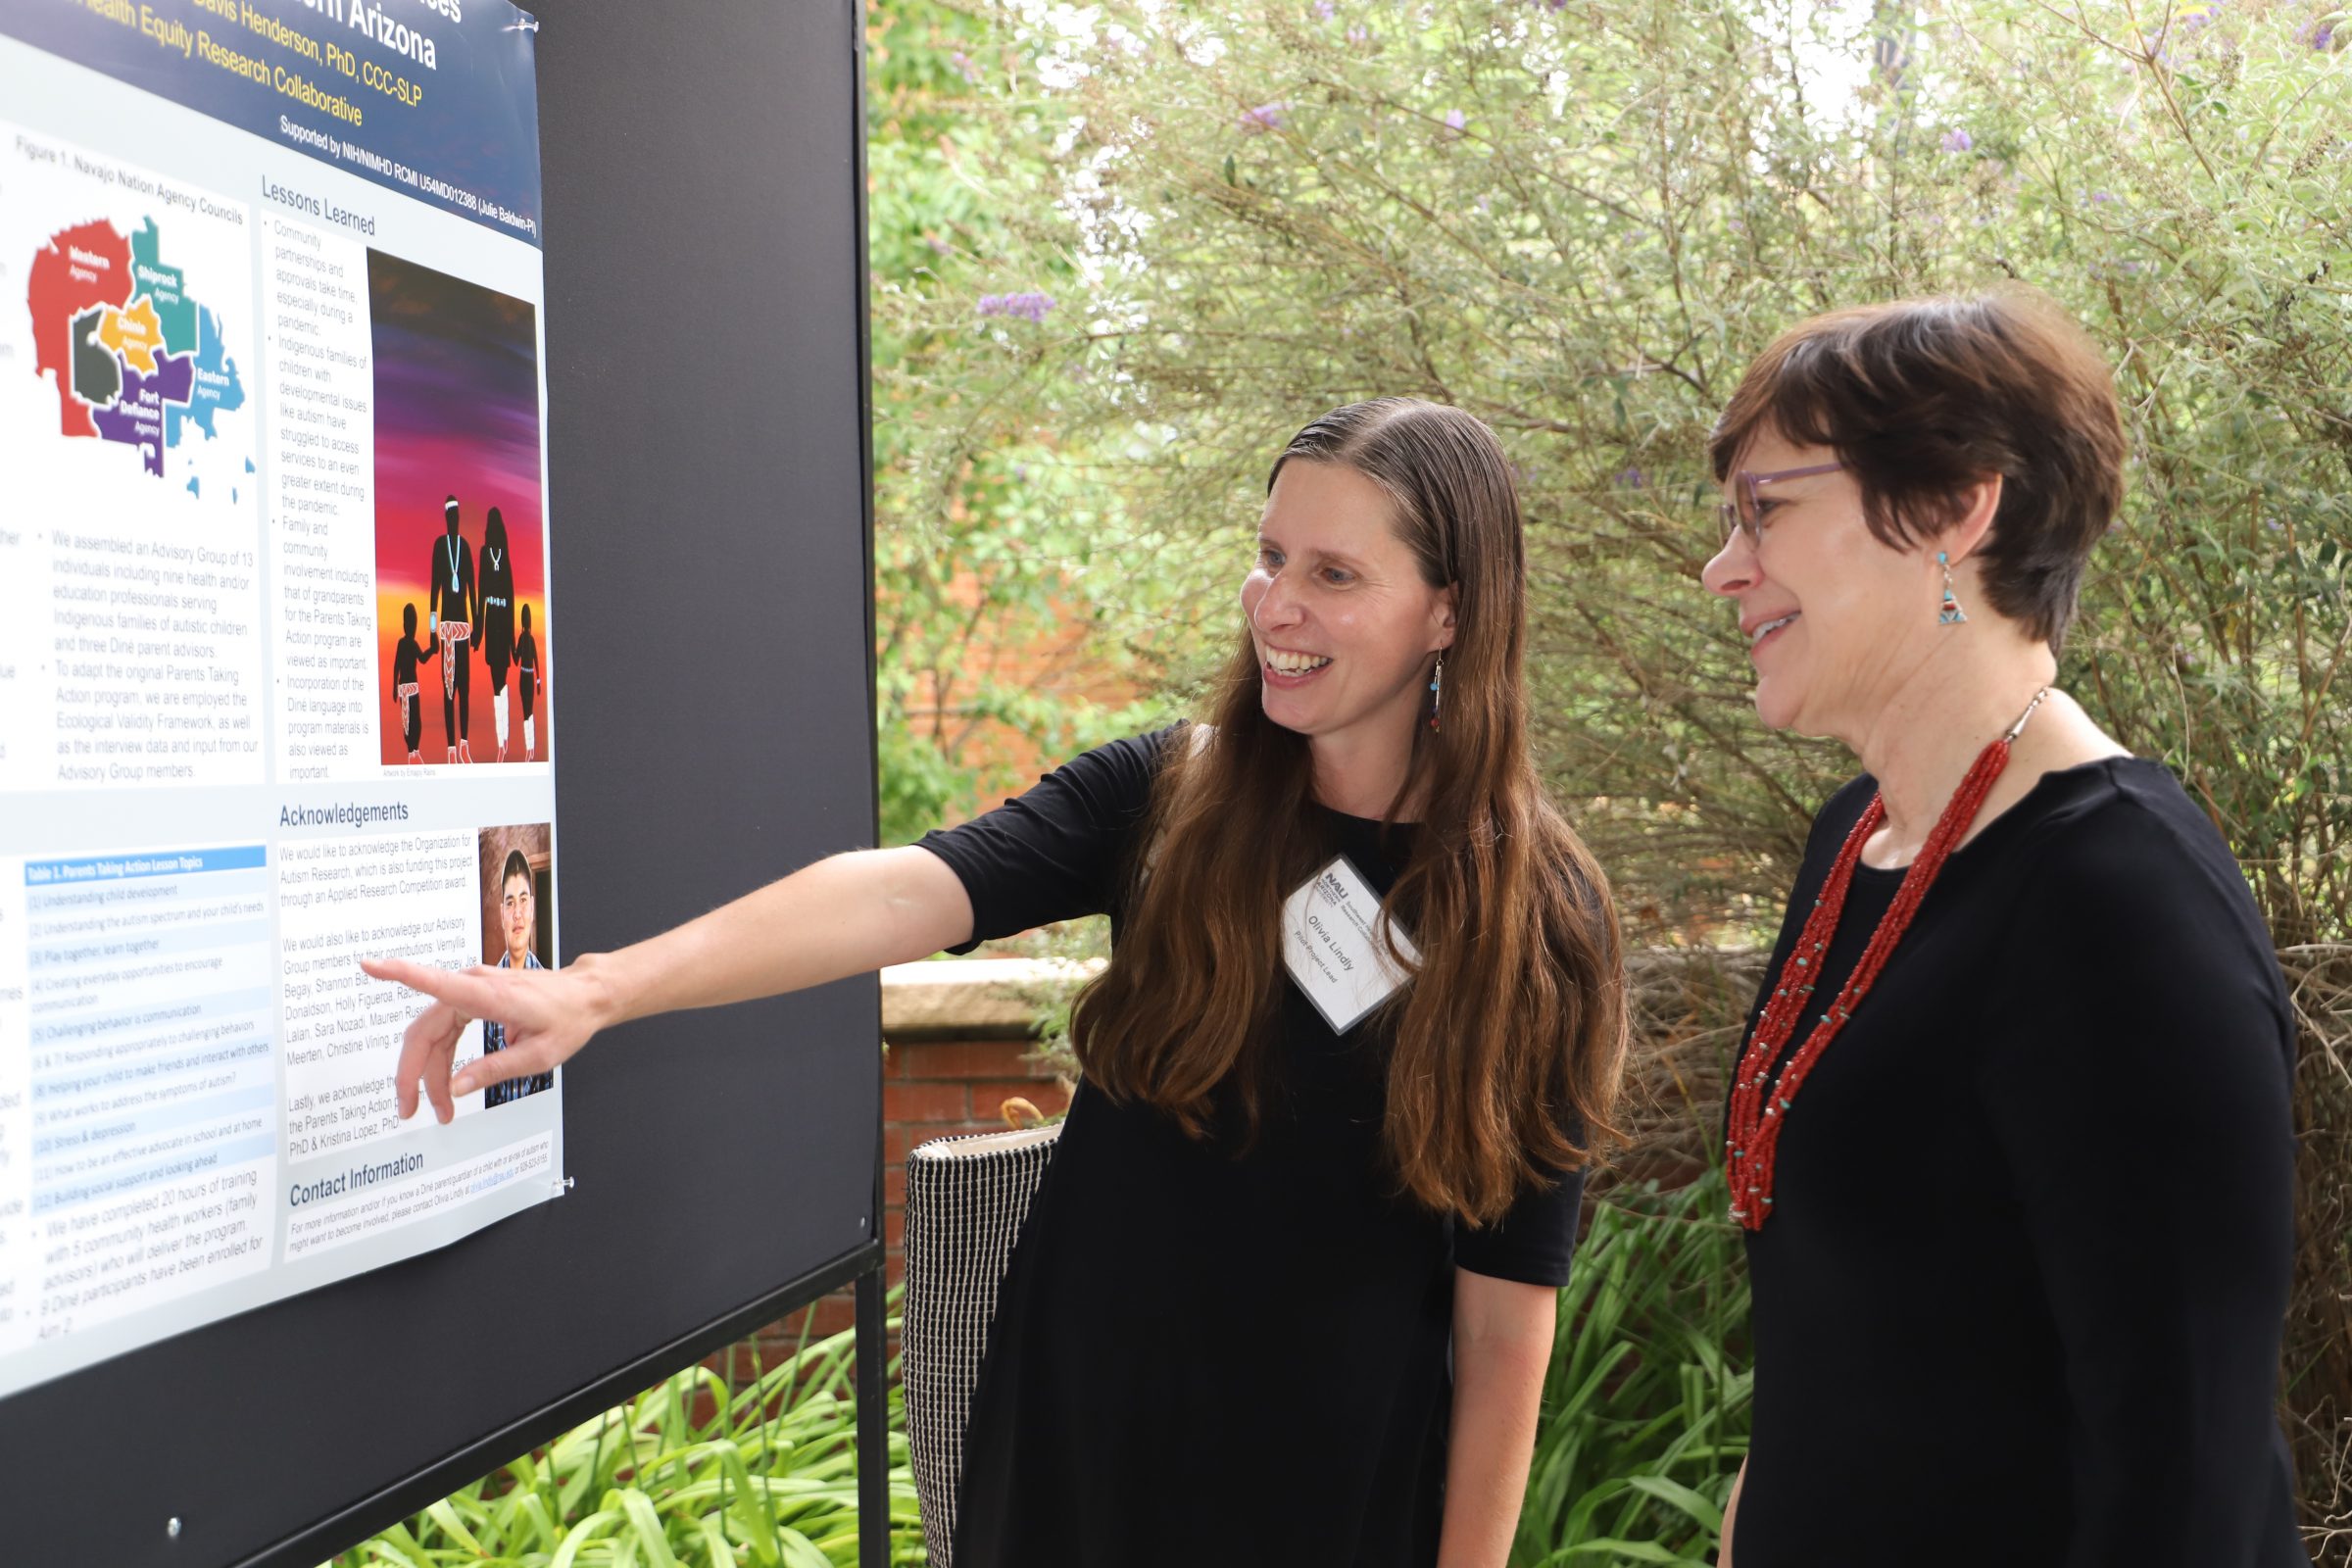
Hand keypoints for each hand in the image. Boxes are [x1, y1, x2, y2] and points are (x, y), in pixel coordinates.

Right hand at [362, 953, 611, 1123]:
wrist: (586, 996)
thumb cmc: (568, 1018)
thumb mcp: (539, 1055)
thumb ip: (495, 1070)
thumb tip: (455, 1088)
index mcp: (488, 995)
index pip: (435, 982)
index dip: (398, 973)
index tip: (369, 965)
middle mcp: (473, 987)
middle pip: (425, 1032)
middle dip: (413, 1075)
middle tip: (410, 1111)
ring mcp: (471, 991)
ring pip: (432, 1036)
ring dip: (428, 1073)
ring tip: (437, 1109)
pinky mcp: (473, 999)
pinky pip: (445, 1031)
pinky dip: (440, 1059)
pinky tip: (443, 1084)